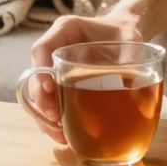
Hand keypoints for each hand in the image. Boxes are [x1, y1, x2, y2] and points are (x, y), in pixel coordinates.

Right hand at [26, 11, 145, 144]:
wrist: (126, 33)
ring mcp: (54, 66)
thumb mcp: (130, 40)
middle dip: (41, 101)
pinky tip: (65, 135)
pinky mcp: (60, 82)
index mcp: (66, 29)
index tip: (50, 89)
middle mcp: (54, 47)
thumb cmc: (126, 32)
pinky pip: (50, 101)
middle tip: (56, 119)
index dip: (41, 70)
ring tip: (60, 136)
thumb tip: (131, 85)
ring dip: (45, 116)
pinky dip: (54, 119)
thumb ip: (130, 58)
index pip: (41, 49)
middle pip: (36, 76)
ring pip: (39, 94)